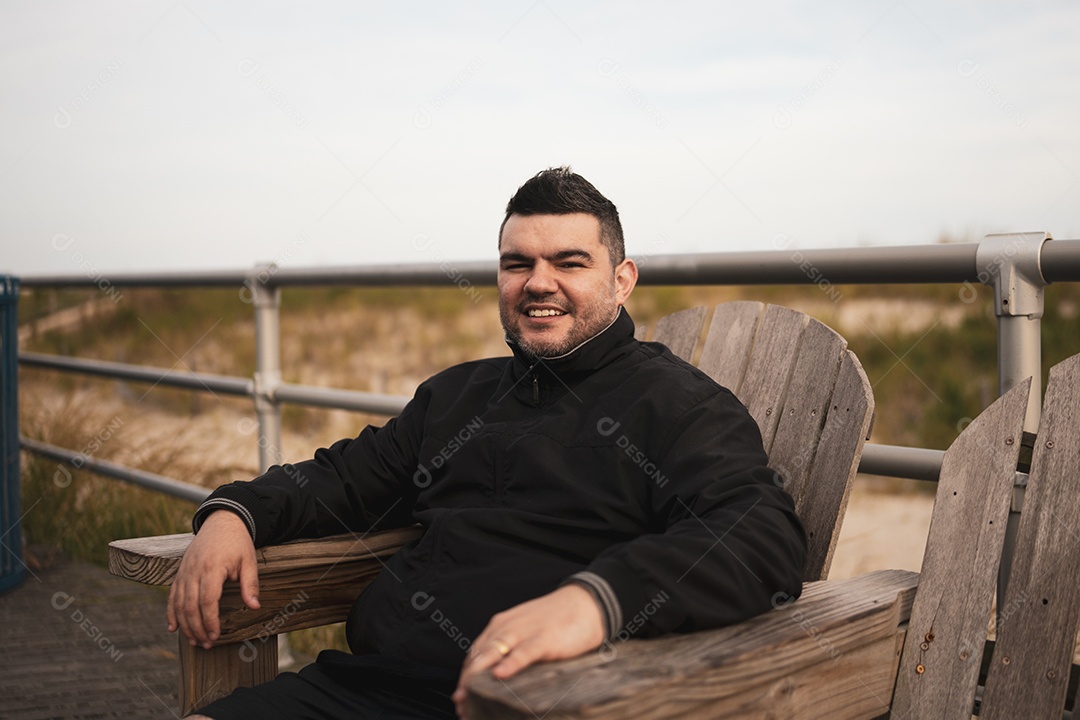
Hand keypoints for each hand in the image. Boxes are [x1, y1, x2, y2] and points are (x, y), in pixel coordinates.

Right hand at [166, 510, 260, 648]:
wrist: (222, 521)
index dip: (209, 621)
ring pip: (178, 604)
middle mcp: (194, 571)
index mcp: (212, 568)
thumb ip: (250, 584)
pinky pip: (172, 596)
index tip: (215, 636)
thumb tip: (254, 607)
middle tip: (206, 645)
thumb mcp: (249, 561)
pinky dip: (171, 613)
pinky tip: (173, 628)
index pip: (207, 601)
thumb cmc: (238, 542)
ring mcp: (184, 572)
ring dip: (184, 625)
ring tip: (194, 641)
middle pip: (190, 607)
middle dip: (197, 629)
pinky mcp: (180, 572)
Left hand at [453, 584, 604, 717]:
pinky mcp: (544, 638)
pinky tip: (500, 675)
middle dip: (466, 683)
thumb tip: (495, 681)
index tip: (460, 699)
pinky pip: (523, 652)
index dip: (464, 679)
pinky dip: (510, 664)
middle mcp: (506, 628)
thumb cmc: (557, 622)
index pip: (473, 655)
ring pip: (493, 654)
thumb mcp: (525, 634)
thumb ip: (509, 653)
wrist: (586, 602)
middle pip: (478, 658)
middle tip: (461, 706)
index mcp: (500, 627)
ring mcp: (524, 632)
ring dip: (478, 678)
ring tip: (470, 698)